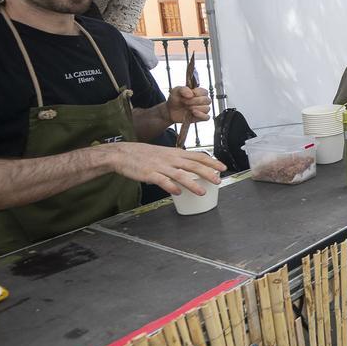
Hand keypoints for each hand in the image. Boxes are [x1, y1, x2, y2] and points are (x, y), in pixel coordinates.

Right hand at [103, 142, 224, 195]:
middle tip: (218, 180)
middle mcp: (171, 158)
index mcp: (176, 153)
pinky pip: (162, 180)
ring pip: (180, 174)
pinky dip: (170, 186)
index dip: (212, 161)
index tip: (223, 167)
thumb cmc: (144, 154)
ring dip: (192, 184)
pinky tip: (177, 193)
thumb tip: (191, 167)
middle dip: (208, 173)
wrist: (124, 153)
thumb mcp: (165, 153)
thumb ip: (178, 160)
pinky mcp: (150, 174)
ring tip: (202, 191)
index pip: (198, 155)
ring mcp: (160, 166)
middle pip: (193, 165)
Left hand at [166, 85, 211, 125]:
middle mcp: (202, 101)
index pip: (205, 92)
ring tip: (187, 108)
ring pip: (207, 108)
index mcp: (199, 92)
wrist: (170, 110)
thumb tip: (191, 94)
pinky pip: (206, 117)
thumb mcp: (176, 91)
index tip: (188, 95)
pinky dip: (201, 115)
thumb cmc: (175, 99)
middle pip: (207, 100)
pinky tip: (193, 113)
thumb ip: (183, 89)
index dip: (198, 93)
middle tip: (185, 102)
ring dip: (197, 108)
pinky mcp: (200, 118)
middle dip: (195, 101)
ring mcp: (202, 109)